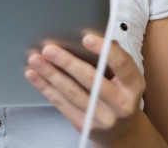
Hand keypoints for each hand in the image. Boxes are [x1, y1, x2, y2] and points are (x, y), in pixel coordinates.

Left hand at [25, 34, 144, 145]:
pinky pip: (62, 104)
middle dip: (67, 62)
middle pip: (91, 80)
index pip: (121, 65)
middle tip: (49, 49)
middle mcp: (121, 104)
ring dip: (50, 74)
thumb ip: (112, 57)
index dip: (104, 50)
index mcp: (133, 85)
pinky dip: (45, 88)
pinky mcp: (85, 126)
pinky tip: (34, 75)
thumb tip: (100, 35)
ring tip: (36, 59)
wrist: (122, 131)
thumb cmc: (119, 92)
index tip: (86, 38)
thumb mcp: (124, 76)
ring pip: (72, 93)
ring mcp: (103, 118)